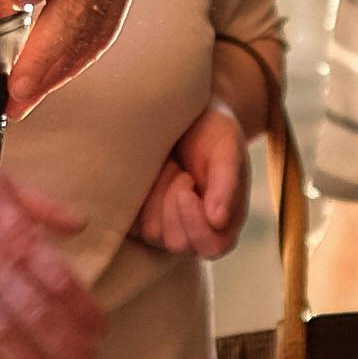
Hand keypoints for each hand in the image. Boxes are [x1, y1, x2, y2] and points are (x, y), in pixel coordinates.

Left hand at [131, 100, 248, 260]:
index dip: (197, 221)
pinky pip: (130, 223)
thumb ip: (227, 182)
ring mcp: (164, 228)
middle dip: (175, 204)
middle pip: (179, 243)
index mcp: (224, 222)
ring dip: (157, 197)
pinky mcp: (136, 220)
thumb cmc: (211, 131)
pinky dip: (136, 197)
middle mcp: (195, 232)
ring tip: (168, 169)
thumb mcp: (226, 147)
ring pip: (154, 234)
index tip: (187, 183)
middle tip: (181, 171)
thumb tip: (217, 220)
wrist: (181, 112)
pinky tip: (148, 175)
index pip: (212, 246)